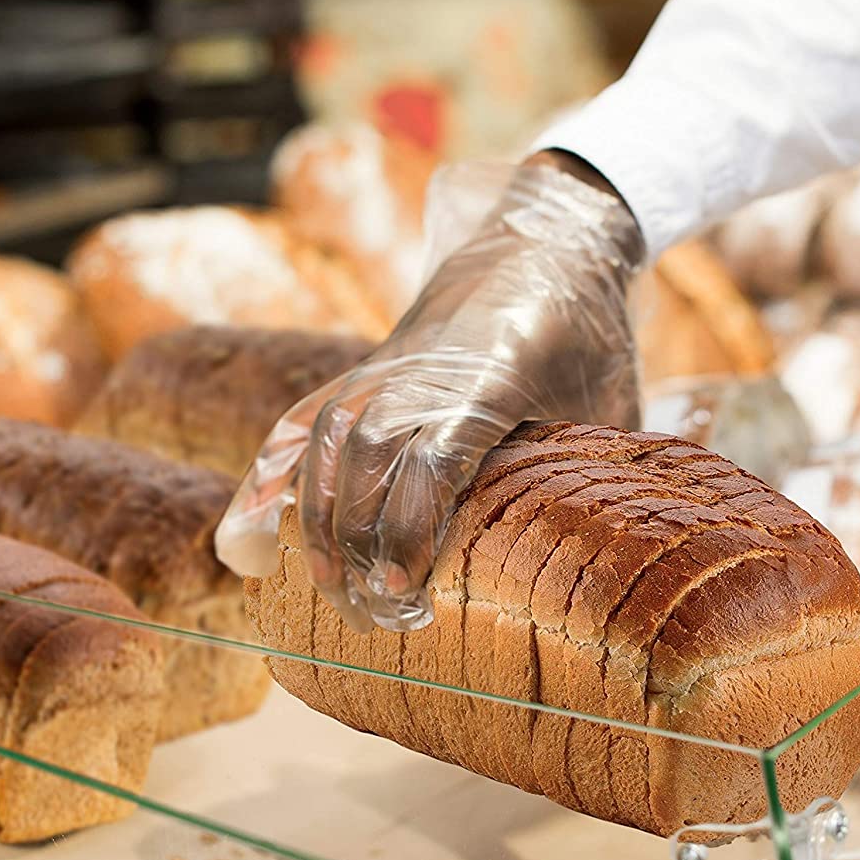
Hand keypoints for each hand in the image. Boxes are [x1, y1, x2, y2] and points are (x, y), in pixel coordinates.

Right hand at [217, 155, 643, 631]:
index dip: (410, 530)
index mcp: (490, 376)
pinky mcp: (363, 372)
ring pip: (327, 446)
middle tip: (375, 619)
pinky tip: (249, 542)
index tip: (405, 592)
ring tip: (330, 591)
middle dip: (360, 546)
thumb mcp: (609, 397)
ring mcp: (382, 368)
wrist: (543, 240)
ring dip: (317, 525)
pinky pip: (301, 426)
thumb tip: (607, 559)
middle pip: (367, 462)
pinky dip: (270, 484)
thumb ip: (600, 469)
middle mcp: (421, 371)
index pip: (432, 458)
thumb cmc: (587, 333)